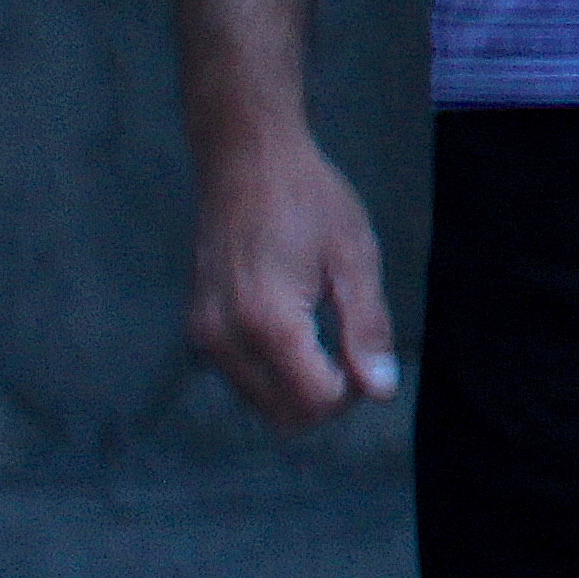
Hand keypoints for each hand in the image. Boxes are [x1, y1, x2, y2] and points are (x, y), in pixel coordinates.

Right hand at [186, 122, 397, 431]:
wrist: (246, 161)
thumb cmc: (309, 200)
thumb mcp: (355, 258)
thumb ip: (367, 329)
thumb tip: (380, 392)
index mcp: (268, 323)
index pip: (314, 402)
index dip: (352, 391)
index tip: (366, 350)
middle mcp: (225, 340)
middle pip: (283, 416)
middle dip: (326, 399)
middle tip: (351, 350)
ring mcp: (204, 337)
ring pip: (260, 404)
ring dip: (298, 390)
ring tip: (325, 336)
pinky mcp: (198, 329)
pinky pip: (241, 379)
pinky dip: (274, 374)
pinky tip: (296, 331)